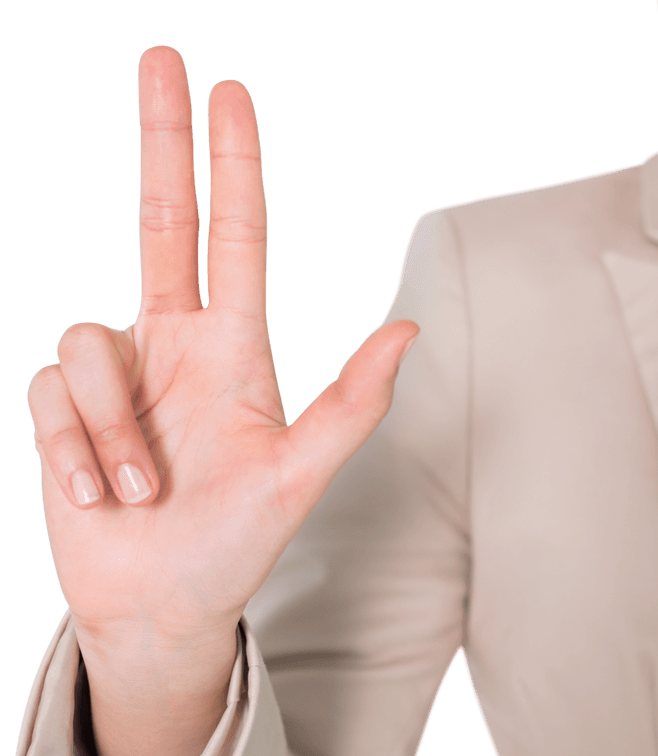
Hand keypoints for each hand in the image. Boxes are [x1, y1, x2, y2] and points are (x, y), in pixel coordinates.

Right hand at [26, 46, 418, 649]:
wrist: (163, 602)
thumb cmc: (236, 541)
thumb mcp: (299, 475)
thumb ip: (351, 404)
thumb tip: (409, 328)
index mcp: (235, 347)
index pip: (235, 235)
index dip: (232, 165)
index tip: (227, 94)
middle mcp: (174, 342)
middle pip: (161, 217)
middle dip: (163, 137)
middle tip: (163, 56)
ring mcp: (118, 375)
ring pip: (88, 346)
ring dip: (114, 432)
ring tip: (144, 493)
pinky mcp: (66, 410)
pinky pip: (54, 399)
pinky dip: (80, 454)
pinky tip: (103, 497)